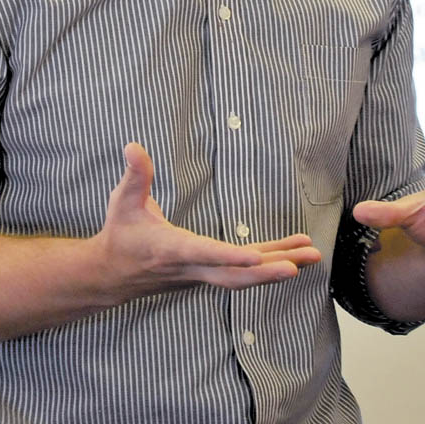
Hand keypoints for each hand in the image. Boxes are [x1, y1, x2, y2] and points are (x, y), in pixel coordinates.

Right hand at [93, 142, 321, 302]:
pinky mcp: (208, 273)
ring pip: (245, 277)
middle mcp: (191, 268)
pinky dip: (268, 263)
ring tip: (312, 255)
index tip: (256, 258)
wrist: (112, 274)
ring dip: (278, 266)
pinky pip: (243, 272)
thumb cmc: (121, 235)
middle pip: (235, 276)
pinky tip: (291, 256)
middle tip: (301, 263)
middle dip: (269, 270)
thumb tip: (133, 146)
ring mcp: (202, 274)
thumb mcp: (123, 201)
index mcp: (172, 249)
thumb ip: (135, 174)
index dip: (230, 257)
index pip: (205, 254)